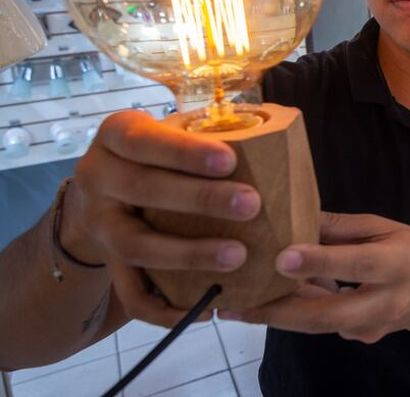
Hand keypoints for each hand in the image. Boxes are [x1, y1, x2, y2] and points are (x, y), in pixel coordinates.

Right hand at [65, 110, 261, 326]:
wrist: (102, 193)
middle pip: (144, 189)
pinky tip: (207, 308)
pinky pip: (131, 296)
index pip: (145, 140)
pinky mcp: (108, 264)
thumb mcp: (171, 131)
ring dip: (189, 254)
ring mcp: (99, 225)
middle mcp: (98, 177)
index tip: (230, 160)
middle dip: (200, 199)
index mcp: (117, 135)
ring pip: (136, 246)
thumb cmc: (158, 155)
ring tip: (238, 256)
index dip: (185, 152)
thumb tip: (283, 129)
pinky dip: (167, 309)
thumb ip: (210, 130)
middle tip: (251, 205)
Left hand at [219, 212, 409, 342]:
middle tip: (238, 303)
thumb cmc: (409, 250)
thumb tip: (294, 216)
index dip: (320, 261)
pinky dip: (292, 314)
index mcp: (398, 263)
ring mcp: (372, 326)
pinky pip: (321, 326)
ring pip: (319, 325)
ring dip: (276, 317)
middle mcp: (386, 301)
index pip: (357, 263)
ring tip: (235, 308)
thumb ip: (342, 227)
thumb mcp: (384, 227)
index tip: (282, 257)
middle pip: (330, 313)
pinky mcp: (359, 338)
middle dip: (281, 309)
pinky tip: (263, 303)